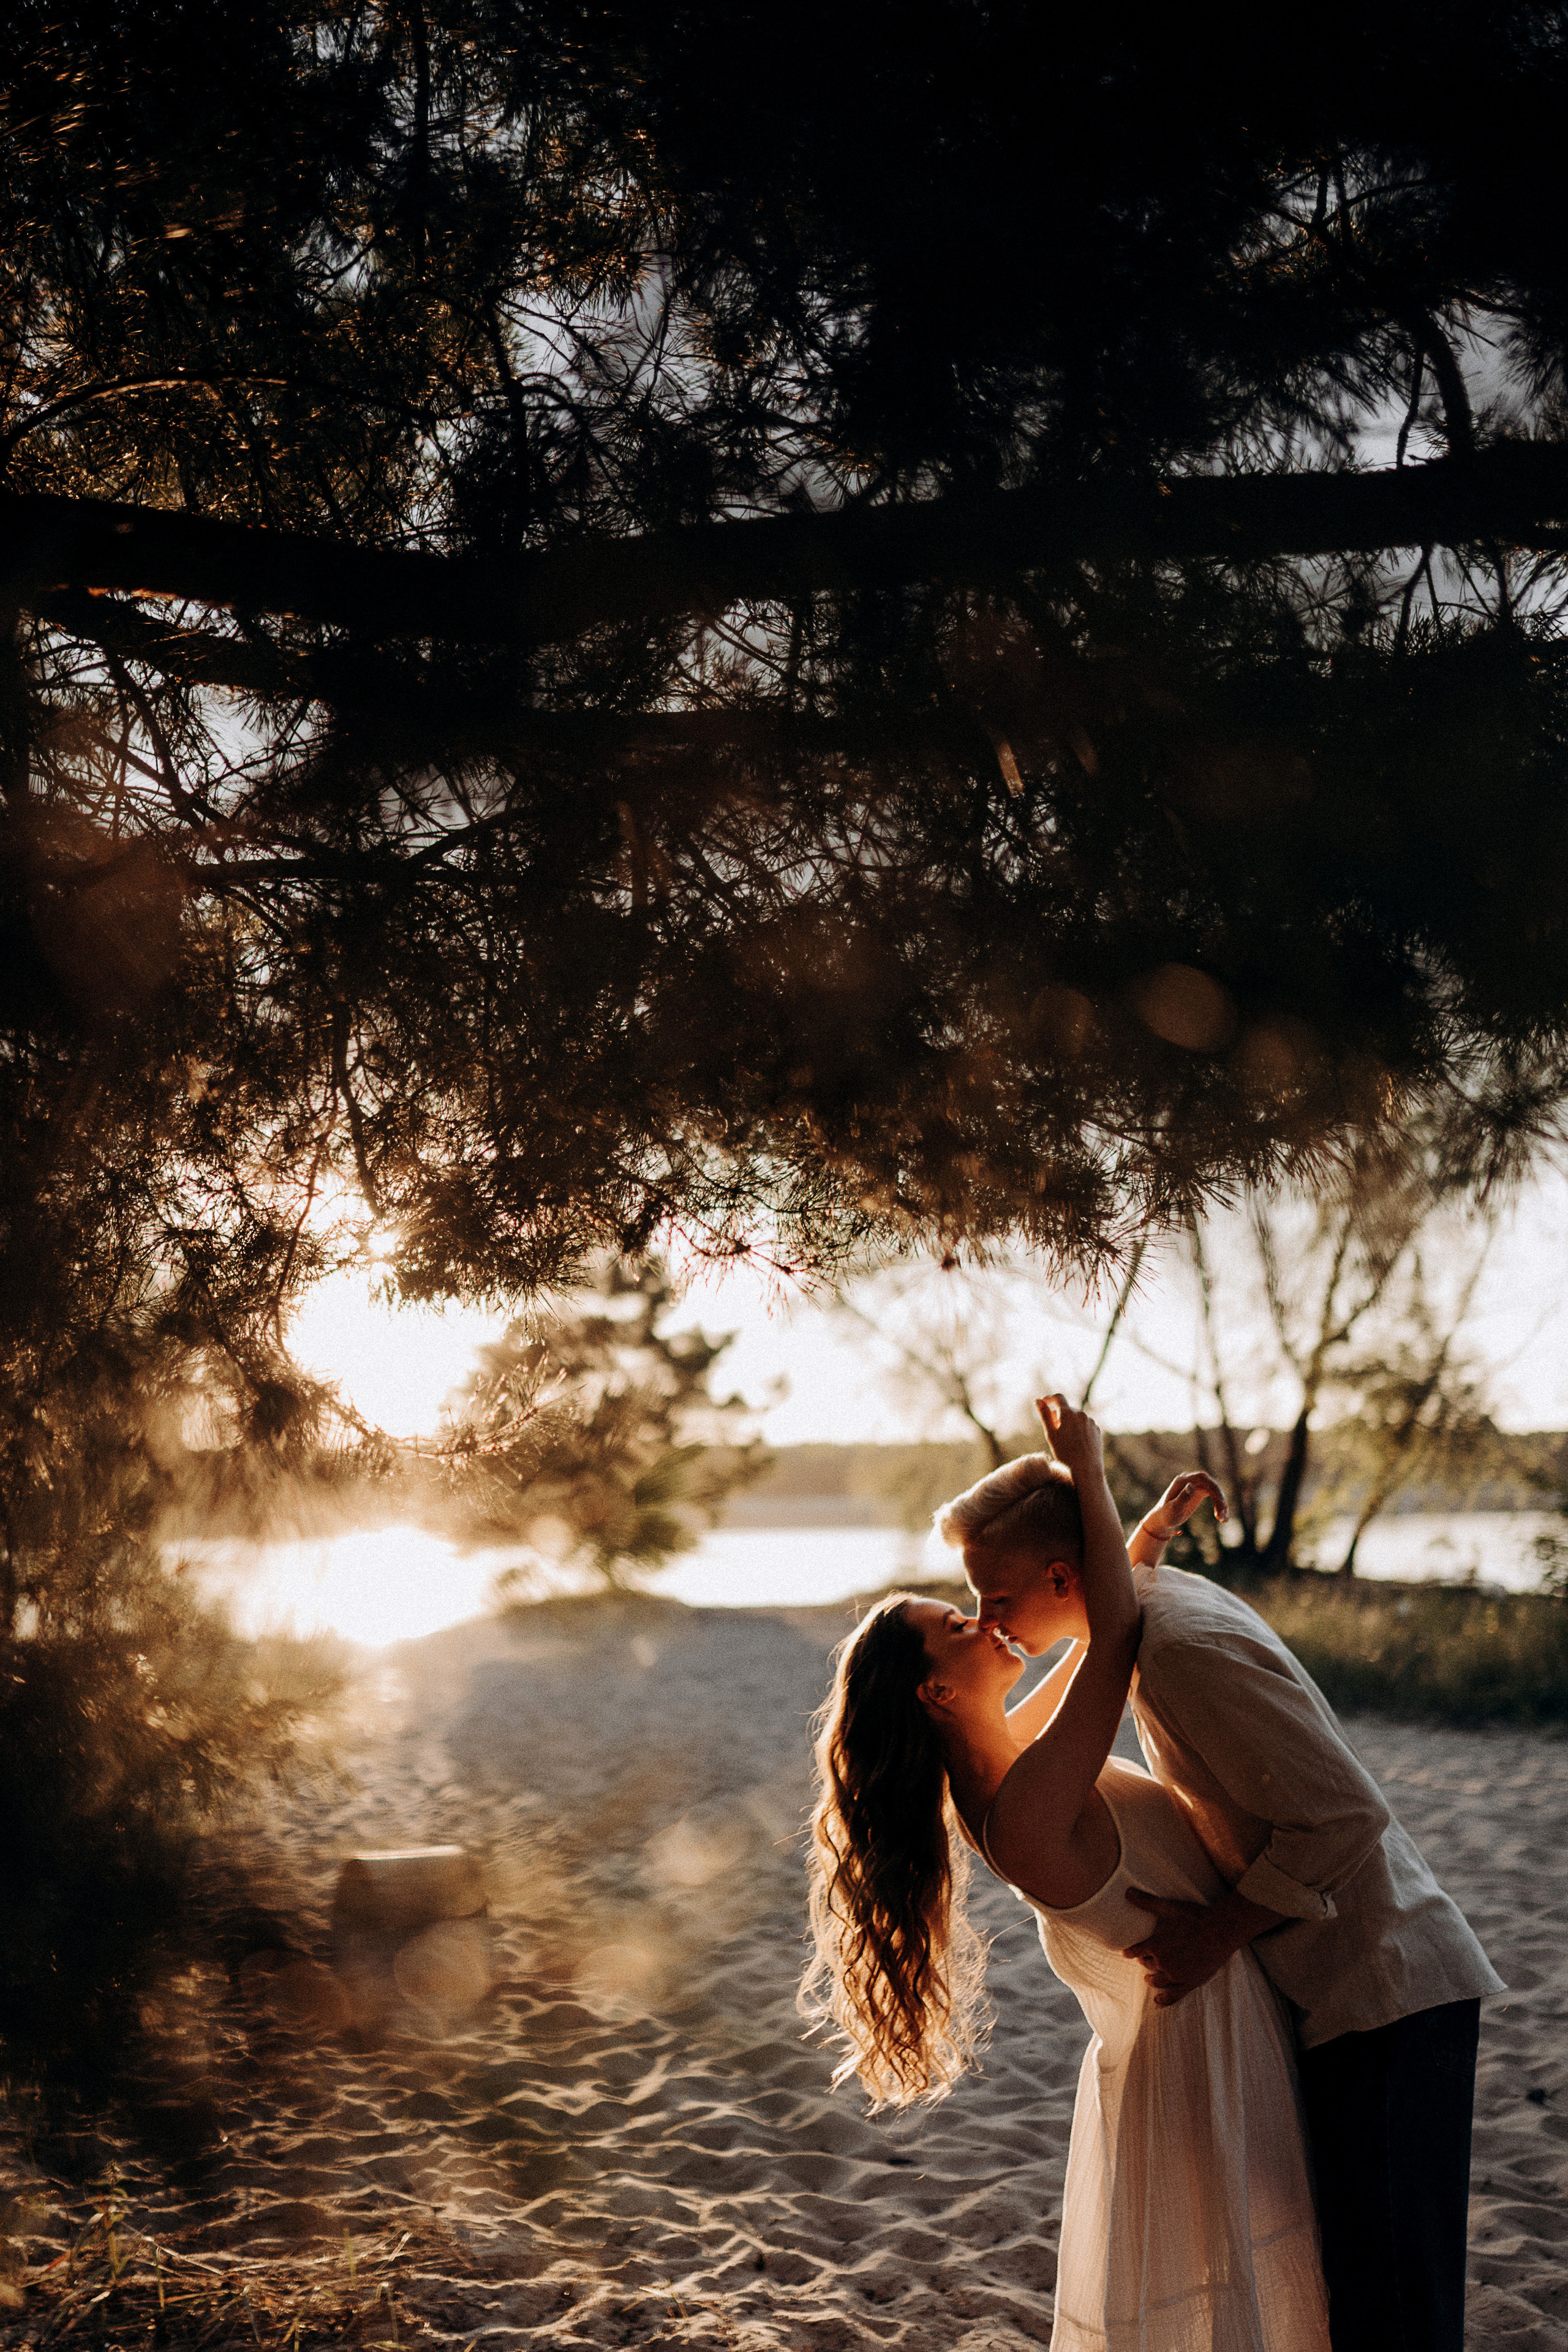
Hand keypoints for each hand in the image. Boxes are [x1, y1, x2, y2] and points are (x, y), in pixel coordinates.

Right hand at [1036, 1393, 1102, 1475]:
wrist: (1086, 1468)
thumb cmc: (1065, 1452)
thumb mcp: (1051, 1434)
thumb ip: (1044, 1415)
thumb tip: (1038, 1401)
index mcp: (1069, 1413)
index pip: (1058, 1397)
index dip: (1049, 1398)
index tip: (1044, 1403)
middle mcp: (1081, 1414)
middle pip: (1067, 1409)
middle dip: (1059, 1416)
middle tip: (1054, 1431)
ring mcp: (1091, 1422)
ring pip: (1076, 1417)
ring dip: (1069, 1423)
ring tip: (1067, 1440)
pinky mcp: (1097, 1430)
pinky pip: (1085, 1425)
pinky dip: (1079, 1429)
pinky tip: (1076, 1443)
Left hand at [1121, 1890, 1239, 2006]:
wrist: (1219, 1931)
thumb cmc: (1193, 1917)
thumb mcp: (1167, 1907)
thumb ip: (1146, 1902)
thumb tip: (1127, 1892)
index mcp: (1155, 1945)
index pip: (1137, 1951)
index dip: (1130, 1952)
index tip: (1125, 1953)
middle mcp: (1163, 1962)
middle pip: (1148, 1964)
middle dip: (1144, 1962)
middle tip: (1143, 1961)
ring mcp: (1176, 1974)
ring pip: (1158, 1980)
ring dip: (1152, 1980)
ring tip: (1148, 1979)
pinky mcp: (1190, 1982)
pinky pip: (1174, 1995)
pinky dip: (1164, 1999)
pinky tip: (1158, 2000)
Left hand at [1138, 1471, 1227, 1549]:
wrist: (1163, 1519)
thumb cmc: (1167, 1515)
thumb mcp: (1174, 1509)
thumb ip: (1182, 1497)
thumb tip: (1191, 1485)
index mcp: (1182, 1481)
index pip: (1202, 1477)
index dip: (1214, 1486)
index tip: (1221, 1501)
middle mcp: (1190, 1480)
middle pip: (1211, 1484)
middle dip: (1219, 1498)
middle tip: (1223, 1514)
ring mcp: (1195, 1485)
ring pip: (1214, 1491)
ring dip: (1221, 1504)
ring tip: (1223, 1519)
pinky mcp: (1199, 1492)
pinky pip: (1213, 1496)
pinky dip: (1219, 1506)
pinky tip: (1222, 1518)